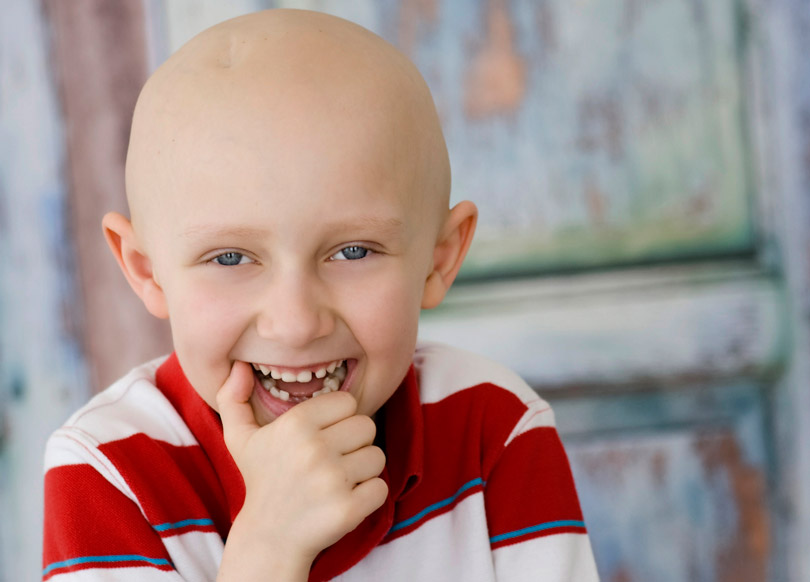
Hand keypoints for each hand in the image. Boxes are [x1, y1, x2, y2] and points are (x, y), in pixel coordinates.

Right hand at [216, 361, 387, 580]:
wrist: (269, 538)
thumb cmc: (262, 480)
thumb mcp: (240, 438)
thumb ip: (233, 399)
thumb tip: (237, 367)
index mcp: (295, 424)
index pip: (348, 402)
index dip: (340, 419)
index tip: (324, 436)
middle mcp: (313, 449)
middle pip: (367, 426)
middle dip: (354, 443)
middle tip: (332, 460)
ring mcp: (332, 480)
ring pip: (377, 457)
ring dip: (363, 470)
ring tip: (337, 480)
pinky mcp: (348, 509)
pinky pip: (381, 488)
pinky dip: (368, 495)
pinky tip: (345, 499)